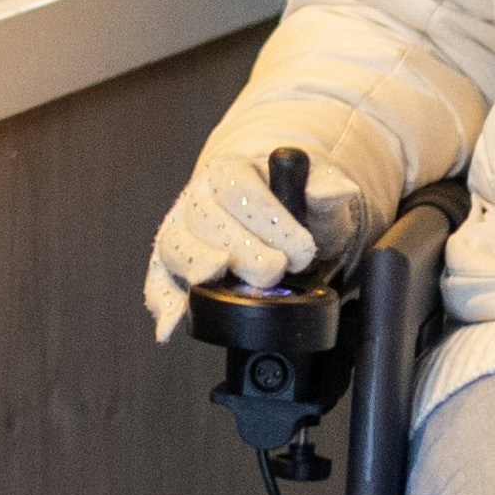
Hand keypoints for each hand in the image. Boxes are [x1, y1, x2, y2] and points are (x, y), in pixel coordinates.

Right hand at [142, 98, 385, 343]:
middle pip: (205, 219)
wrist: (276, 222)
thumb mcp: (318, 196)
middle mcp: (197, 199)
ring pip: (175, 245)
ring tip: (216, 279)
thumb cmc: (293, 206)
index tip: (303, 250)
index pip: (239, 190)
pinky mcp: (170, 267)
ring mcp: (180, 232)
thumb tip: (336, 190)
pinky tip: (171, 323)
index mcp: (230, 171)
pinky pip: (158, 282)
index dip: (269, 220)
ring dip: (196, 266)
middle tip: (274, 270)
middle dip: (240, 249)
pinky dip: (163, 303)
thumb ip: (328, 192)